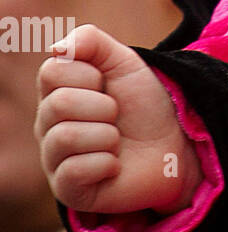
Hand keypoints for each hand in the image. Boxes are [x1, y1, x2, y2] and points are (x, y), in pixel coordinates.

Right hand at [35, 25, 201, 214]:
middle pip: (58, 104)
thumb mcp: (125, 63)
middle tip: (117, 116)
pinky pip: (74, 171)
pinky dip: (106, 163)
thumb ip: (91, 42)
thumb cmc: (145, 104)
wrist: (175, 145)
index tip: (108, 85)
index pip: (52, 71)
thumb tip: (57, 48)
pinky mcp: (68, 190)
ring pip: (65, 137)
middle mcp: (47, 126)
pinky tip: (114, 165)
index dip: (90, 74)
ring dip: (106, 135)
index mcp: (56, 93)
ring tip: (117, 140)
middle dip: (104, 106)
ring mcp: (55, 159)